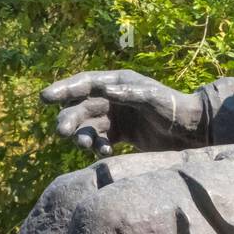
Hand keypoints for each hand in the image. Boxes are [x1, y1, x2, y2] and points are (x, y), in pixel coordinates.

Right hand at [42, 70, 205, 154]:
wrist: (190, 130)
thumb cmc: (172, 108)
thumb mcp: (151, 99)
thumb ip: (129, 94)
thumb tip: (104, 89)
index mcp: (118, 82)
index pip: (85, 83)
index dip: (64, 89)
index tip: (44, 97)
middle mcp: (113, 97)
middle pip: (82, 106)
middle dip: (69, 118)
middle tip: (61, 132)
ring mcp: (116, 116)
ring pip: (88, 125)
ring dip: (82, 135)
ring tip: (86, 146)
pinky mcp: (120, 134)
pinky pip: (99, 140)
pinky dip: (97, 147)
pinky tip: (103, 152)